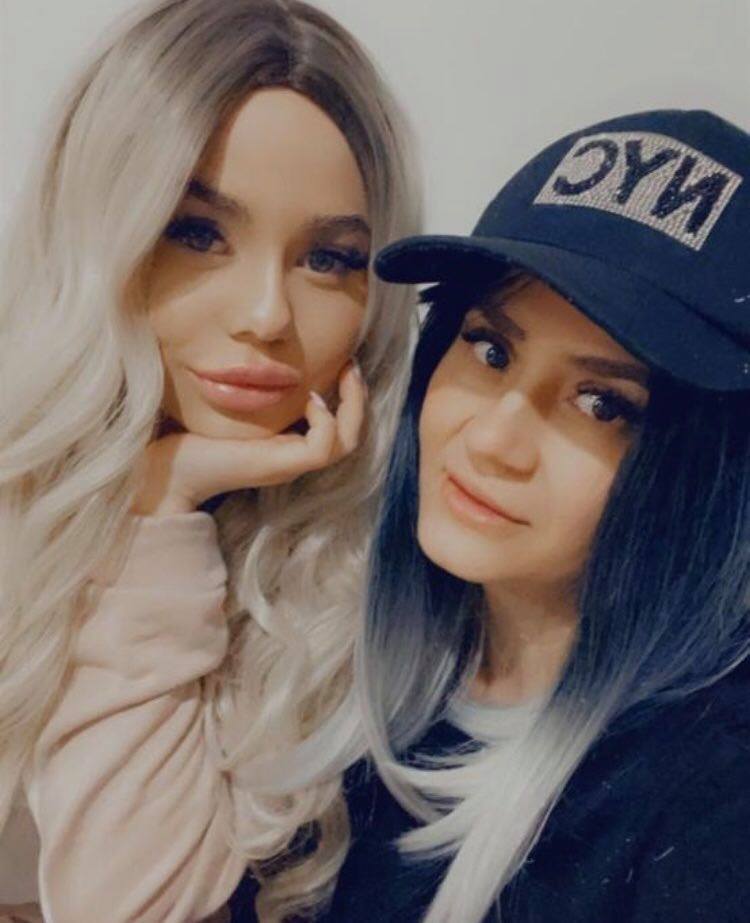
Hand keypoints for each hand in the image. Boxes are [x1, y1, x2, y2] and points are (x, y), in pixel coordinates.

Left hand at [131, 361, 366, 515]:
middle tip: (351, 365)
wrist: (170, 471)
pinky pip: (323, 447)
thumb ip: (253, 386)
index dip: (348, 397)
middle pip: (352, 436)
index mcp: (287, 444)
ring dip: (351, 407)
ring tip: (342, 375)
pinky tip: (310, 397)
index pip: (338, 427)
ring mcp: (291, 463)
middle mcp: (295, 456)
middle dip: (358, 398)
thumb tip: (260, 351)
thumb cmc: (192, 436)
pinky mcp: (282, 465)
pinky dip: (325, 420)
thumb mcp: (233, 404)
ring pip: (347, 443)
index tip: (342, 362)